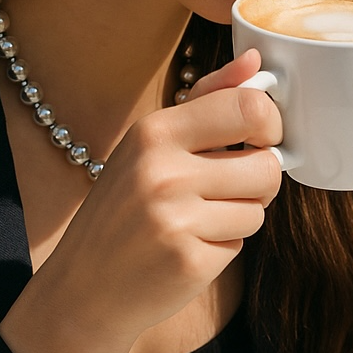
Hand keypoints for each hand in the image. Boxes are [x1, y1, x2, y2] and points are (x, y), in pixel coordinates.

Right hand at [0, 50, 281, 352]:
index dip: (269, 126)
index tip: (258, 140)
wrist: (84, 288)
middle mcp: (163, 172)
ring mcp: (176, 219)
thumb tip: (255, 63)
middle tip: (229, 190)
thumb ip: (206, 101)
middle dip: (259, 182)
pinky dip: (221, 248)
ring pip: (258, 210)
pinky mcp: (189, 261)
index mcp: (153, 133)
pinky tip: (187, 249)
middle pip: (266, 165)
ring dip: (239, 219)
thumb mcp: (148, 148)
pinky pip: (240, 245)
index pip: (249, 107)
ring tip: (198, 223)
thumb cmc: (121, 213)